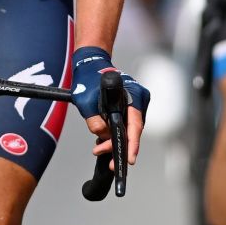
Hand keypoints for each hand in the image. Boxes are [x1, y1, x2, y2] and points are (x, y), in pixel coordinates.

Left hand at [71, 47, 149, 167]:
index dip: (132, 145)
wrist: (90, 64)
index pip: (136, 125)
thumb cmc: (89, 79)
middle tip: (106, 159)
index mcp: (134, 95)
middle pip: (133, 130)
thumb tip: (104, 136)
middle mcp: (139, 98)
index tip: (129, 159)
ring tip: (99, 148)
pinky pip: (126, 123)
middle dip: (119, 146)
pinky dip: (116, 132)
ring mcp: (136, 102)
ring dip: (116, 140)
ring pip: (129, 128)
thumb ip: (95, 121)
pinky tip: (104, 140)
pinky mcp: (130, 105)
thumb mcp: (86, 102)